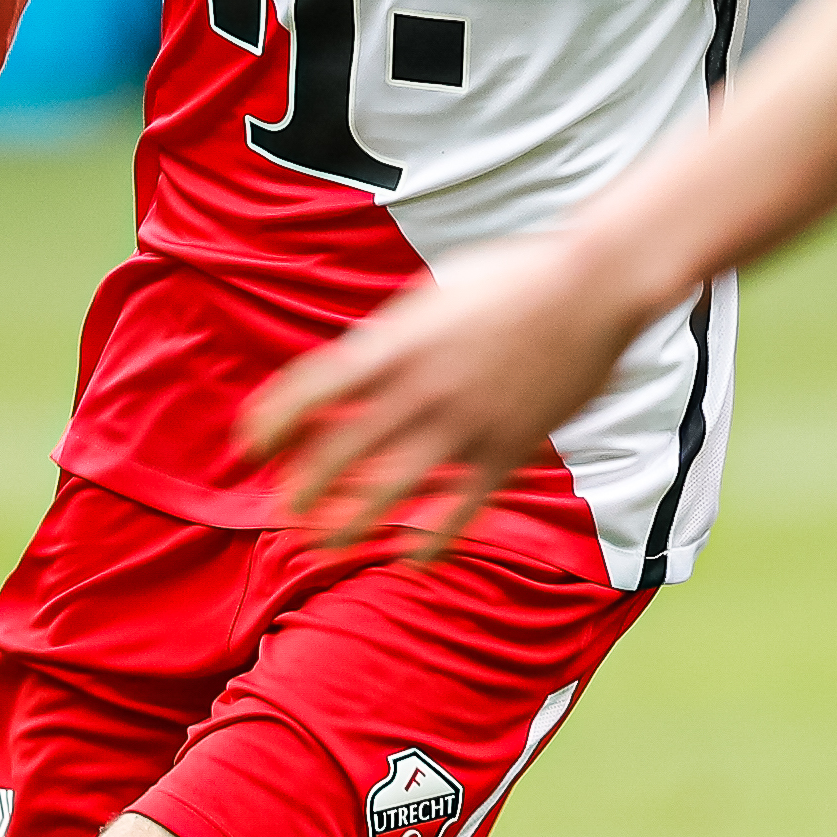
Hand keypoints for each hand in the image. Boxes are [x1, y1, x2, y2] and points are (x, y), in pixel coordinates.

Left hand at [249, 236, 656, 557]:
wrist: (588, 286)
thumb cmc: (510, 277)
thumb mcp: (431, 296)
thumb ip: (391, 338)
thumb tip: (354, 369)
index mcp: (395, 343)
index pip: (311, 388)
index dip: (271, 421)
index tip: (247, 445)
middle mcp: (420, 387)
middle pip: (340, 449)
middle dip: (302, 486)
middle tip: (281, 510)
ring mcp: (464, 423)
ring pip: (390, 488)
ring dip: (348, 523)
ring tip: (320, 547)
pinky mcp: (506, 448)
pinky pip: (462, 506)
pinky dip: (433, 538)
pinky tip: (410, 560)